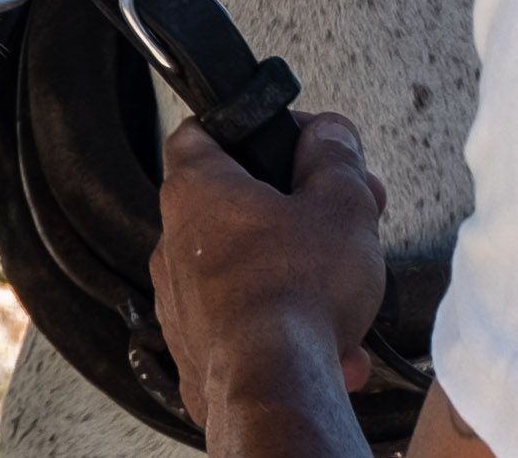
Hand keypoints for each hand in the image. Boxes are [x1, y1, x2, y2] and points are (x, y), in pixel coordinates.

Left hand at [153, 114, 388, 426]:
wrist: (274, 389)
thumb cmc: (298, 294)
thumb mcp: (342, 203)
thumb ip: (335, 156)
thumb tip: (328, 134)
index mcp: (198, 192)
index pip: (200, 132)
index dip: (244, 128)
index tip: (283, 141)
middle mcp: (173, 246)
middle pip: (235, 208)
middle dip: (295, 214)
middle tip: (341, 223)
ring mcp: (180, 304)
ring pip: (244, 272)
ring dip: (294, 278)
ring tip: (344, 298)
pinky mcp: (194, 354)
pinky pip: (241, 327)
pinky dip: (282, 330)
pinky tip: (329, 346)